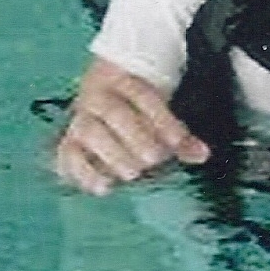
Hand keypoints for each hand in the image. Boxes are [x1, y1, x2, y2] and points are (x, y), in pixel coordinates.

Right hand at [52, 59, 208, 194]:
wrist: (97, 101)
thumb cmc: (136, 113)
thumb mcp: (159, 118)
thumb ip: (179, 138)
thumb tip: (202, 154)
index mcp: (123, 82)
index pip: (142, 95)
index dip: (161, 118)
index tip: (178, 142)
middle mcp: (98, 97)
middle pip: (113, 111)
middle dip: (134, 135)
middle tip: (152, 159)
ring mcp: (80, 118)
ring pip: (89, 130)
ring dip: (111, 153)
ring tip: (132, 174)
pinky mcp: (69, 142)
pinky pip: (67, 154)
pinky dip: (83, 172)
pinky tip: (104, 188)